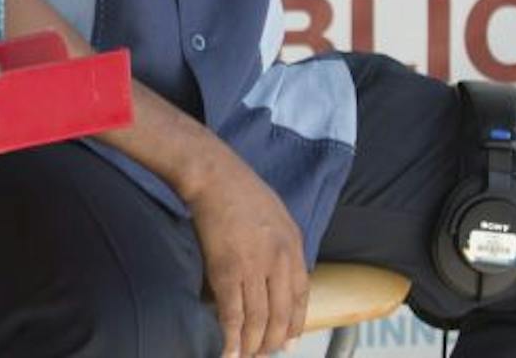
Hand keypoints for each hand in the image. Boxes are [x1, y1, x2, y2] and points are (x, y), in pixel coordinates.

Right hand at [187, 154, 308, 356]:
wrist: (214, 175)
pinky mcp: (227, 271)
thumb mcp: (276, 214)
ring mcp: (254, 268)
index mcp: (294, 247)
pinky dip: (232, 337)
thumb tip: (276, 269)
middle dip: (273, 340)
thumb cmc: (240, 188)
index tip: (289, 342)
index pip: (301, 296)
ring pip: (258, 319)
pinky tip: (229, 352)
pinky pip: (233, 313)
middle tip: (264, 355)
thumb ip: (281, 243)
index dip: (296, 323)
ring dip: (253, 345)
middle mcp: (280, 262)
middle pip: (281, 314)